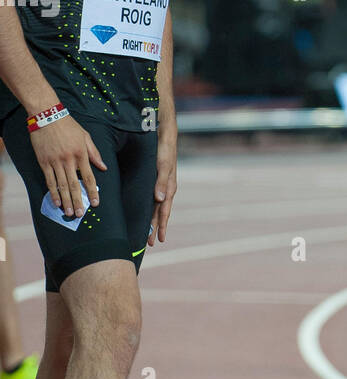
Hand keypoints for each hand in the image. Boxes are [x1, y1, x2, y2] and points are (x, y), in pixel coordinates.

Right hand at [29, 114, 105, 217]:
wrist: (47, 115)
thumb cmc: (68, 125)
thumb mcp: (85, 136)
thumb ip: (94, 153)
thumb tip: (103, 167)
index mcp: (81, 154)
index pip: (88, 177)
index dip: (92, 192)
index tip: (95, 203)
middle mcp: (69, 160)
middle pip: (74, 185)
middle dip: (78, 201)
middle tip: (79, 214)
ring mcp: (55, 162)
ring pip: (61, 185)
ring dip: (65, 200)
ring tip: (68, 212)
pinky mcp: (44, 161)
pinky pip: (49, 180)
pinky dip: (53, 192)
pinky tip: (56, 201)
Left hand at [149, 130, 176, 245]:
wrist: (165, 135)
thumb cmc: (165, 149)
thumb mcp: (162, 165)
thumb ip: (161, 182)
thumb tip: (159, 199)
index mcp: (168, 187)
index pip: (164, 211)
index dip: (160, 226)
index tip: (158, 239)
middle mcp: (166, 188)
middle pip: (160, 213)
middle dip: (155, 227)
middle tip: (150, 243)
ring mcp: (162, 185)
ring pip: (157, 207)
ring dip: (153, 220)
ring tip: (149, 233)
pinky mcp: (157, 180)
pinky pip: (154, 199)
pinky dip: (151, 209)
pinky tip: (147, 212)